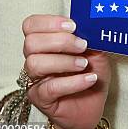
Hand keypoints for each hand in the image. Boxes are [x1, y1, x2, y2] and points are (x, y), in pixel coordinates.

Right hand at [22, 14, 110, 128]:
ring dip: (64, 61)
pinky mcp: (40, 98)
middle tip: (82, 45)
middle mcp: (36, 57)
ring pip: (35, 63)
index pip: (32, 25)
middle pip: (31, 42)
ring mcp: (36, 79)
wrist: (93, 106)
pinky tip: (88, 79)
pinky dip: (72, 82)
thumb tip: (92, 23)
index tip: (73, 26)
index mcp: (46, 41)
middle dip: (60, 41)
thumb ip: (91, 36)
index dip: (49, 22)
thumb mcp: (96, 49)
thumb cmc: (91, 73)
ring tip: (84, 64)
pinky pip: (49, 87)